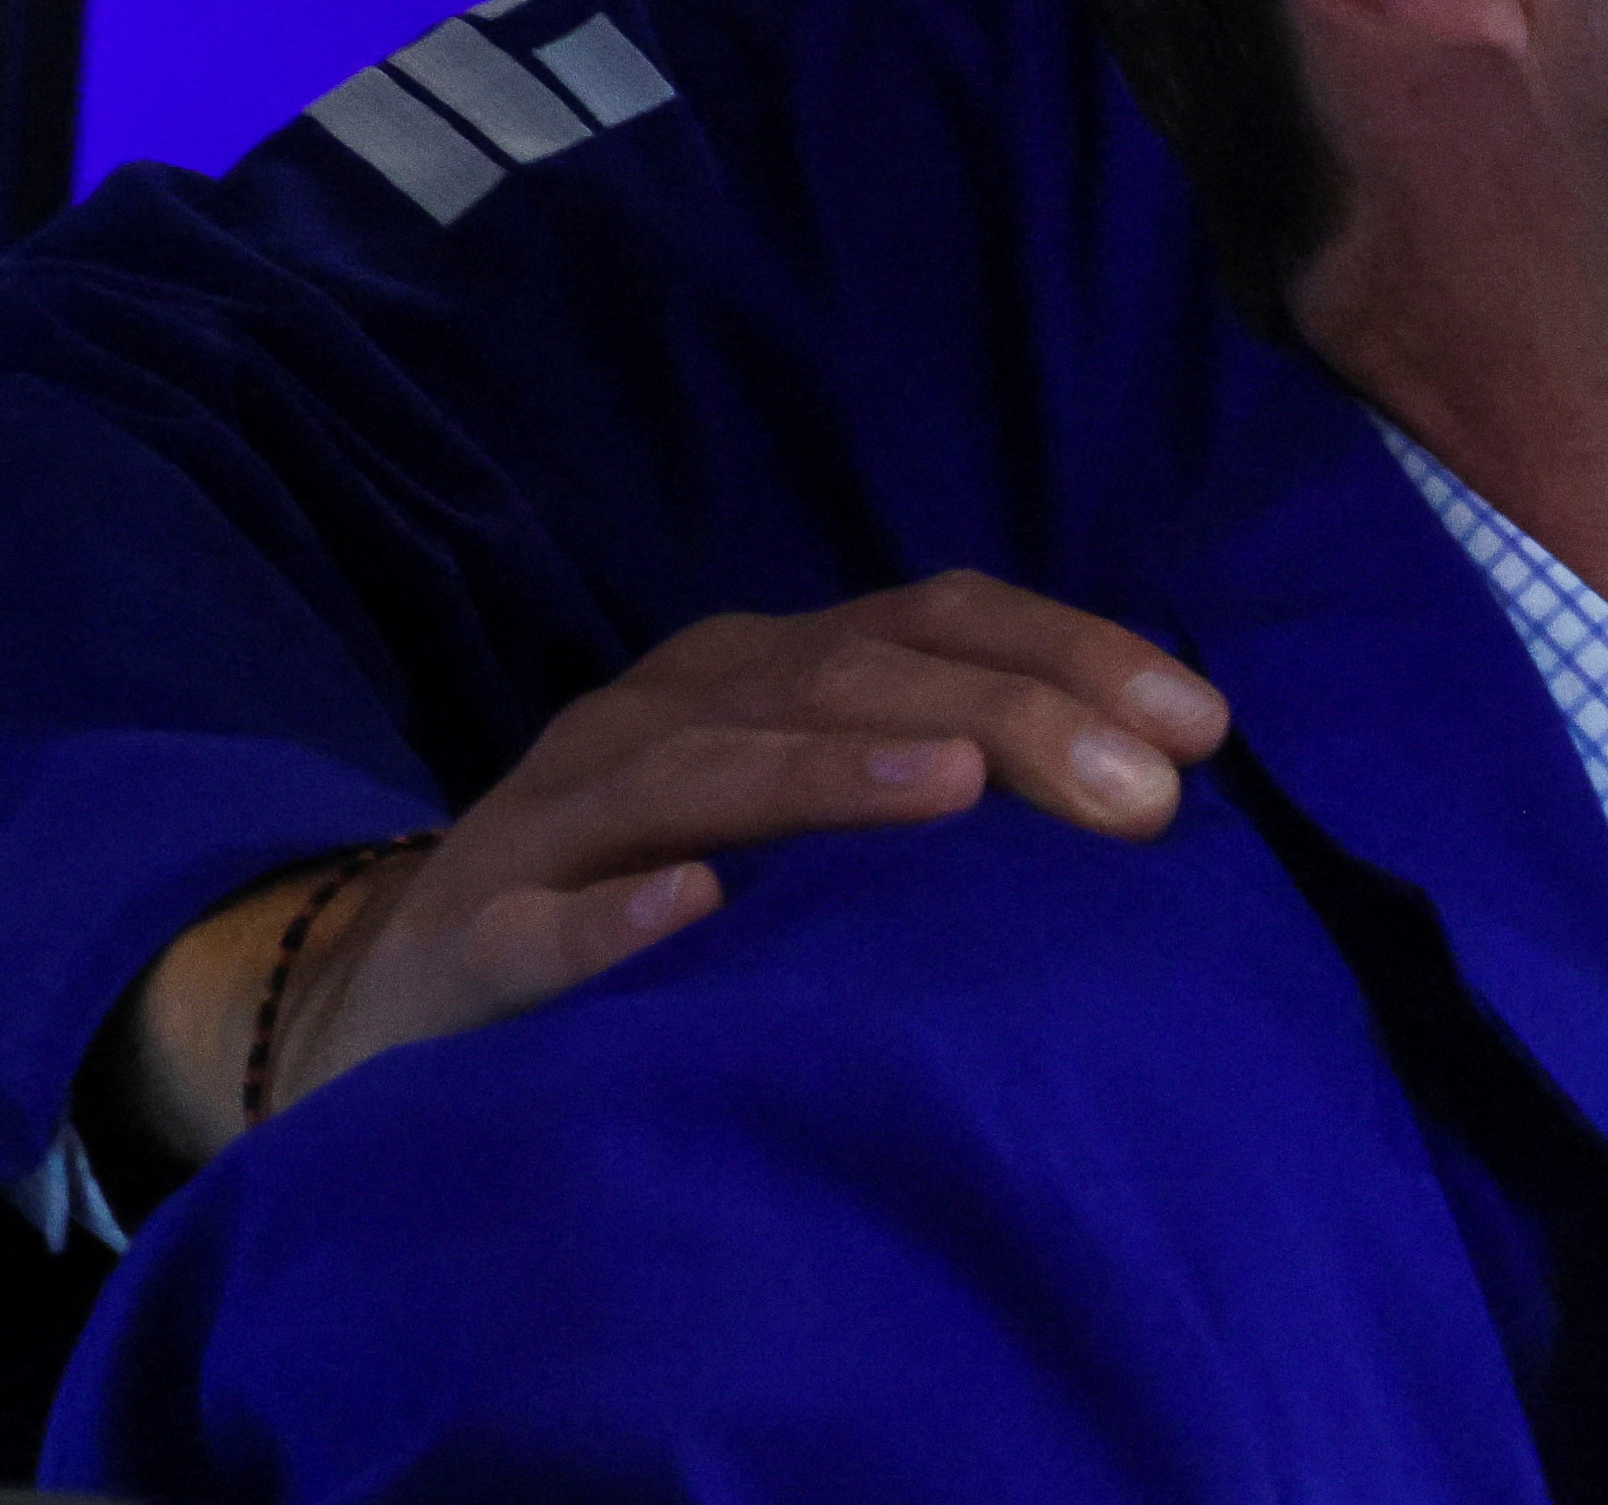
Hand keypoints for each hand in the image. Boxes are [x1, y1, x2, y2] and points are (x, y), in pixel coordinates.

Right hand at [108, 574, 1229, 1171]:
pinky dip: (617, 918)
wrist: (403, 990)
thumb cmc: (660, 891)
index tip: (1205, 725)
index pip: (936, 617)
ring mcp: (557, 816)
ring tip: (953, 792)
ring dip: (831, 778)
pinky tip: (696, 912)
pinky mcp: (469, 938)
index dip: (1073, 652)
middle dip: (1006, 720)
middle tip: (1138, 794)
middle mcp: (664, 708)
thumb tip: (1156, 782)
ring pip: (700, 774)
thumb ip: (941, 779)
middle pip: (846, 680)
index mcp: (760, 669)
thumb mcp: (803, 811)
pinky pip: (541, 924)